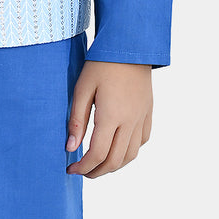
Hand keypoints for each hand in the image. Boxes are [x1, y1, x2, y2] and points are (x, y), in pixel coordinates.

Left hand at [65, 61, 152, 176]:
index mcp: (111, 116)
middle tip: (82, 171)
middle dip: (97, 172)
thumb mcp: (82, 87)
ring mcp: (141, 118)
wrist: (129, 46)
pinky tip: (117, 148)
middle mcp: (130, 121)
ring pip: (131, 155)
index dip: (83, 167)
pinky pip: (142, 141)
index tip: (71, 169)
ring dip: (114, 166)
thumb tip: (70, 147)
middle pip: (115, 161)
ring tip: (98, 164)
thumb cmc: (101, 64)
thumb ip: (77, 119)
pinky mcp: (148, 113)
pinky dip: (129, 152)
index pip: (98, 154)